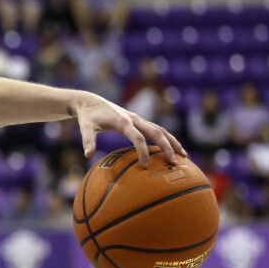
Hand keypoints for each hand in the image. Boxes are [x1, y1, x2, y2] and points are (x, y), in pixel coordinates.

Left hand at [68, 93, 185, 166]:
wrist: (89, 102)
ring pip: (160, 129)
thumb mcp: (85, 127)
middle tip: (174, 162)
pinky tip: (171, 149)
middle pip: (156, 132)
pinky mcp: (137, 120)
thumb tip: (87, 155)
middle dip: (167, 146)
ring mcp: (137, 119)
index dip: (143, 151)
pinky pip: (155, 129)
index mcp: (123, 122)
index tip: (145, 165)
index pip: (137, 138)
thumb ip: (87, 140)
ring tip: (183, 155)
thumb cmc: (87, 116)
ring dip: (172, 141)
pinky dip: (165, 138)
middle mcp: (134, 119)